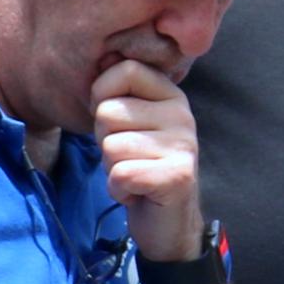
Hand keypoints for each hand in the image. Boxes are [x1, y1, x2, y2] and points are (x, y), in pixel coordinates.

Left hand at [91, 33, 206, 261]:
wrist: (168, 225)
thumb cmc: (140, 168)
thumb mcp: (130, 124)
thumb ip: (117, 94)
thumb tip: (100, 58)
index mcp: (170, 94)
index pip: (124, 70)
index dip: (102, 97)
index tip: (113, 124)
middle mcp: (182, 114)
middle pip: (108, 111)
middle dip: (104, 141)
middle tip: (128, 158)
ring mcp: (184, 145)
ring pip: (111, 146)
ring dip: (112, 168)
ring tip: (134, 175)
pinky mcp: (178, 177)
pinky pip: (120, 174)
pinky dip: (119, 190)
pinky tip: (137, 193)